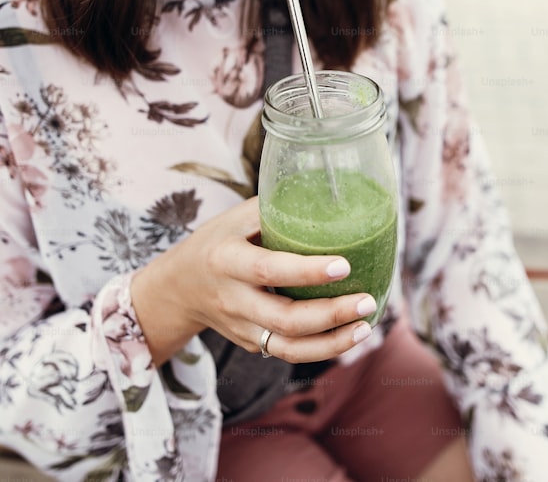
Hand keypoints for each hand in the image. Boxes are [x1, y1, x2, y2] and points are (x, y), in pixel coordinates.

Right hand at [130, 197, 374, 364]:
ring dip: (332, 343)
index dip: (308, 272)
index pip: (269, 270)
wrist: (179, 287)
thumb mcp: (235, 218)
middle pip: (284, 319)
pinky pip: (288, 352)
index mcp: (226, 260)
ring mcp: (241, 327)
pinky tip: (351, 334)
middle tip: (368, 301)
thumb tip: (330, 194)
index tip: (345, 265)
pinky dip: (323, 348)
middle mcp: (233, 299)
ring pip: (288, 348)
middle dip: (330, 315)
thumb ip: (276, 209)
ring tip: (366, 325)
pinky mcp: (252, 343)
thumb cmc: (217, 240)